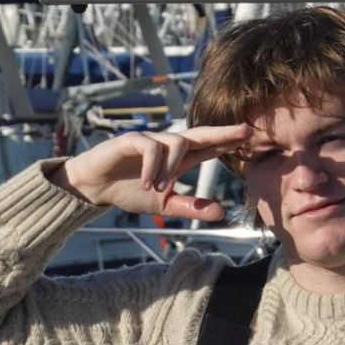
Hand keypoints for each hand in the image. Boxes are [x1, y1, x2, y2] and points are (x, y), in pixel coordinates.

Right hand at [49, 124, 251, 220]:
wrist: (95, 187)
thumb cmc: (130, 191)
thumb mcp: (164, 205)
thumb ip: (190, 208)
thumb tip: (221, 213)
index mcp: (180, 159)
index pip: (209, 146)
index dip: (228, 142)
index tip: (250, 137)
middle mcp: (169, 145)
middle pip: (200, 133)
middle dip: (222, 132)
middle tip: (245, 131)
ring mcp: (151, 139)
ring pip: (176, 142)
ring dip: (171, 167)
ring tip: (159, 189)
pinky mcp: (132, 139)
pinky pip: (150, 146)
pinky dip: (152, 166)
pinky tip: (147, 183)